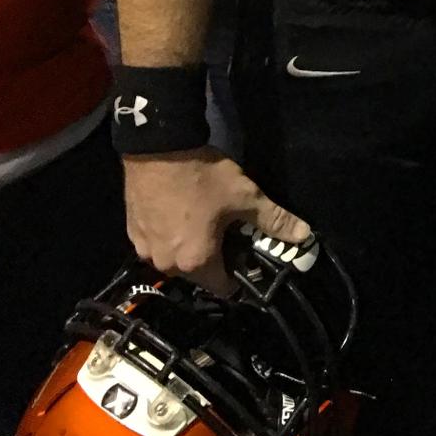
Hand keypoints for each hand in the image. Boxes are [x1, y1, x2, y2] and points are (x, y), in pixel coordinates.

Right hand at [122, 149, 309, 294]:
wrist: (158, 146)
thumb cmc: (203, 177)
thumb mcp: (245, 196)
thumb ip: (274, 220)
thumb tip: (304, 235)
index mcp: (196, 263)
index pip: (223, 289)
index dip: (240, 275)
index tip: (248, 256)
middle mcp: (167, 264)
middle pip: (199, 274)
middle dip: (215, 258)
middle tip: (228, 231)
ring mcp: (145, 249)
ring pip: (175, 259)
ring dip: (189, 247)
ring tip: (203, 219)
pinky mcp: (131, 231)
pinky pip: (156, 243)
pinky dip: (169, 234)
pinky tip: (179, 212)